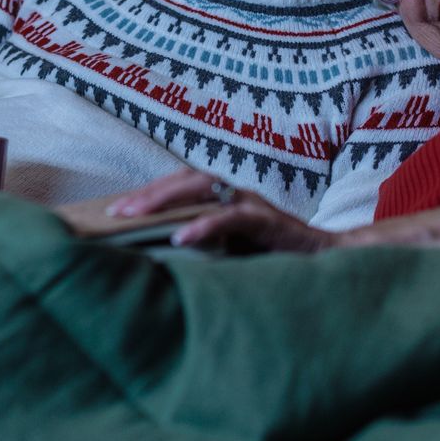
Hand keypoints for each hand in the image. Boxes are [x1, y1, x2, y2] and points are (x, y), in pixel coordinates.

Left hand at [107, 169, 331, 253]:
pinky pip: (230, 217)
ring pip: (203, 189)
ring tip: (136, 215)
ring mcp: (251, 202)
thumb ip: (203, 247)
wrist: (325, 260)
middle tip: (115, 211)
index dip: (148, 194)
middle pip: (184, 180)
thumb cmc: (275, 257)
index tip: (114, 209)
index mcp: (225, 197)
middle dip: (148, 194)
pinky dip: (203, 225)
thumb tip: (160, 257)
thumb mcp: (231, 250)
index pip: (179, 186)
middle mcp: (235, 193)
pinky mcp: (266, 219)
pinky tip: (180, 236)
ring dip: (167, 200)